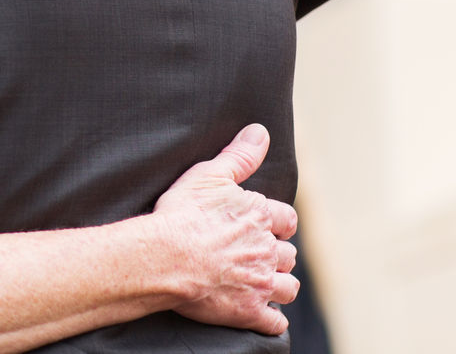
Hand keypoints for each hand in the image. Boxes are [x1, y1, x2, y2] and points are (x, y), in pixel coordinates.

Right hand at [152, 124, 298, 334]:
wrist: (166, 256)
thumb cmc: (183, 214)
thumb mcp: (209, 175)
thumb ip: (239, 156)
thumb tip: (261, 132)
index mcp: (259, 216)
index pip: (286, 220)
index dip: (278, 223)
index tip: (267, 226)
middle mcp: (267, 250)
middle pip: (288, 255)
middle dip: (276, 255)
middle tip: (257, 254)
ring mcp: (261, 283)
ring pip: (287, 287)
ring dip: (279, 285)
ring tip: (263, 283)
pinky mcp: (249, 311)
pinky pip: (275, 322)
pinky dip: (271, 320)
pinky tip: (262, 315)